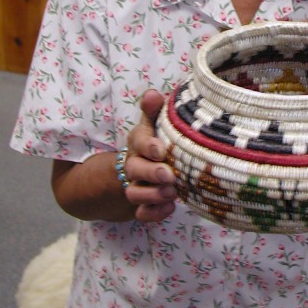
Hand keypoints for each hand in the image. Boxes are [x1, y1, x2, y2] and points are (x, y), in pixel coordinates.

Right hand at [124, 89, 177, 222]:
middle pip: (134, 169)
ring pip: (135, 193)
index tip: (161, 150)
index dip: (148, 146)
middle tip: (169, 176)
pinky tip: (171, 207)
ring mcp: (137, 185)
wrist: (142, 168)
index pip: (138, 140)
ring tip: (172, 193)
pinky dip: (154, 213)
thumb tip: (152, 94)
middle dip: (151, 173)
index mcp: (139, 141)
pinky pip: (142, 213)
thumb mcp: (155, 122)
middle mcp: (135, 163)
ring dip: (153, 195)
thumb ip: (154, 109)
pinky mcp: (143, 204)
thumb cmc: (158, 139)